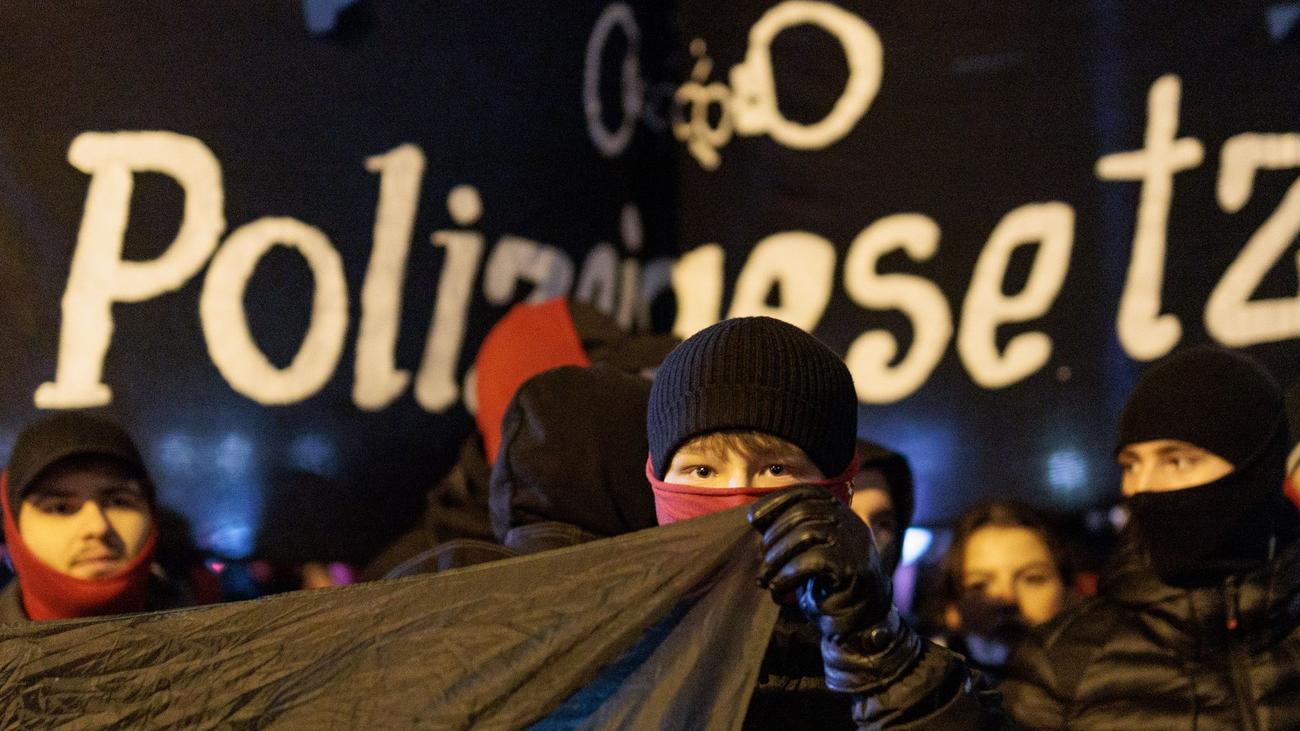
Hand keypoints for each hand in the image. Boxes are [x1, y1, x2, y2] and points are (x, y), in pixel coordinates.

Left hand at [748, 485, 891, 639]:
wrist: (859, 625)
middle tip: (761, 561)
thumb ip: (792, 532)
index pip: (809, 492)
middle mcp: (852, 524)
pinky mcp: (852, 570)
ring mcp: (855, 546)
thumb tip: (755, 517)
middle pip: (803, 512)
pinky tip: (778, 590)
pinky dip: (787, 575)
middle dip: (773, 536)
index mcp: (842, 515)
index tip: (753, 518)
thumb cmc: (825, 588)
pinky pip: (812, 561)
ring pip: (806, 534)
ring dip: (776, 557)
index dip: (777, 500)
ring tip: (765, 578)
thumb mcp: (809, 553)